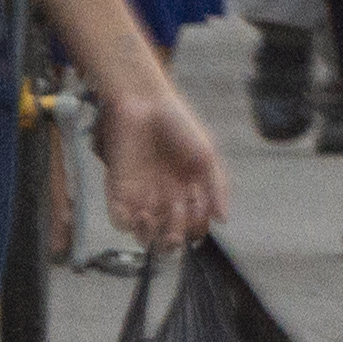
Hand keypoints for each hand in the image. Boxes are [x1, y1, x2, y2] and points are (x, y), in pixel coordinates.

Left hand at [95, 84, 227, 247]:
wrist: (145, 104)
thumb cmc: (179, 125)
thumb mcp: (207, 156)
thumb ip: (217, 188)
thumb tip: (224, 219)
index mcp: (189, 190)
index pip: (193, 223)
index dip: (196, 227)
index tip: (197, 215)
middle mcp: (165, 197)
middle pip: (170, 233)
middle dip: (174, 237)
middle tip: (176, 222)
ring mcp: (141, 196)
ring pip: (145, 233)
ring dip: (151, 236)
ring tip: (154, 218)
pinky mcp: (118, 191)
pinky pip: (120, 220)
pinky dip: (129, 225)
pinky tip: (139, 214)